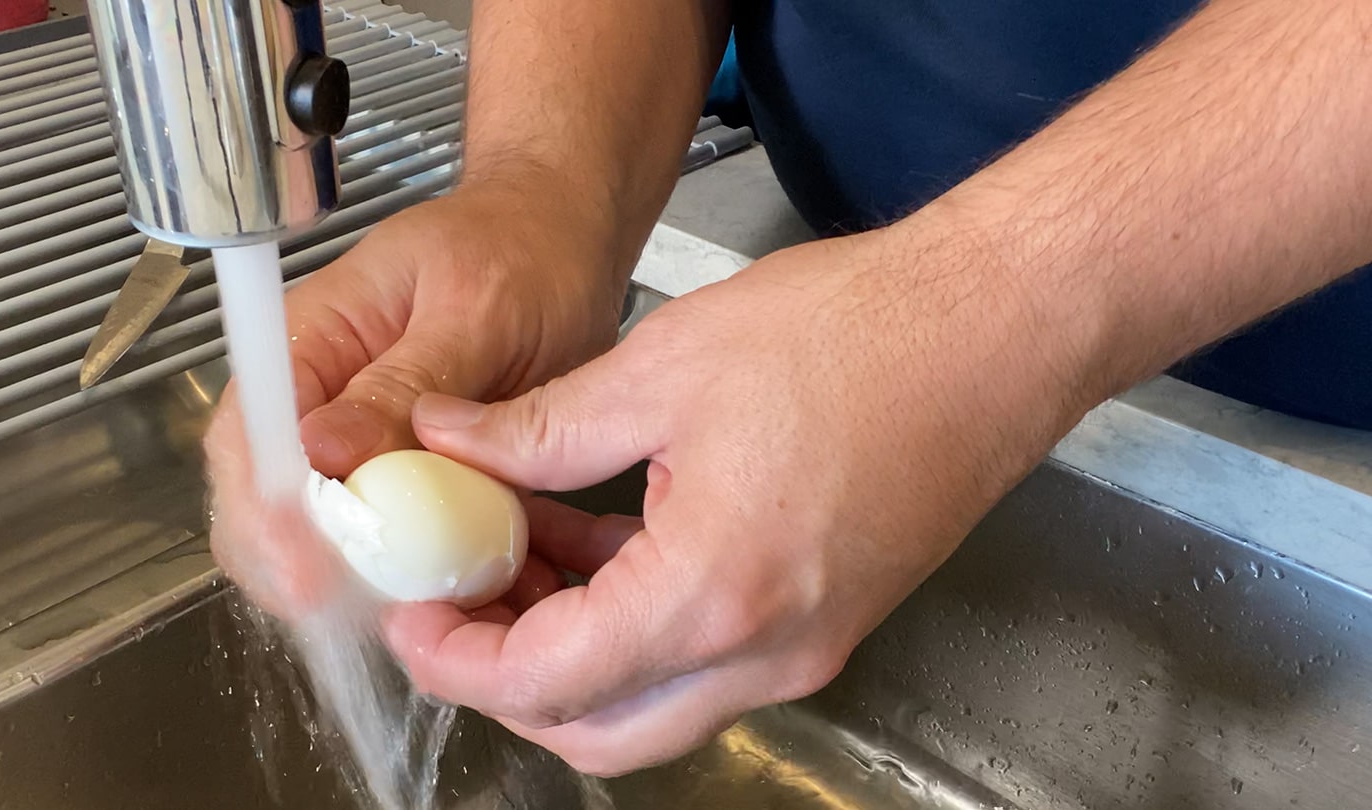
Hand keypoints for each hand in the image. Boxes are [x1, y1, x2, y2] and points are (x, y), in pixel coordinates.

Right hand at [204, 184, 627, 616]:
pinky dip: (409, 565)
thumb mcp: (475, 311)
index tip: (307, 575)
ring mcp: (354, 434)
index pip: (249, 438)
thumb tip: (321, 451)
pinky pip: (381, 529)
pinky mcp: (399, 464)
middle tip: (364, 614)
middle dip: (302, 566)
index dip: (265, 516)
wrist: (563, 238)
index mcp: (313, 338)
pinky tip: (453, 589)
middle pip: (265, 498)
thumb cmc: (522, 253)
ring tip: (415, 610)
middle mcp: (316, 393)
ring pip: (318, 527)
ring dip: (355, 578)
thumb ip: (404, 382)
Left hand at [381, 220, 1101, 774]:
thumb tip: (452, 442)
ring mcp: (806, 645)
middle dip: (507, 681)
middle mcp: (766, 650)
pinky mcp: (827, 619)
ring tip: (514, 558)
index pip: (546, 682)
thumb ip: (539, 427)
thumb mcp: (664, 370)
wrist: (996, 329)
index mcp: (713, 593)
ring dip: (572, 655)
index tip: (415, 612)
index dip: (457, 657)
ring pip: (653, 705)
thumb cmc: (857, 336)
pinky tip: (597, 543)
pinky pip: (707, 659)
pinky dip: (638, 626)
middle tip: (455, 603)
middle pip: (599, 732)